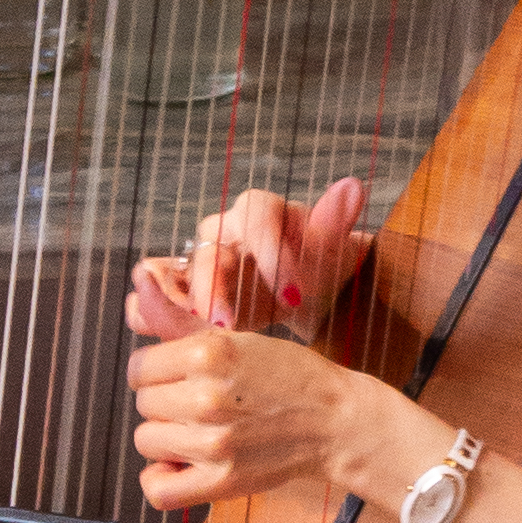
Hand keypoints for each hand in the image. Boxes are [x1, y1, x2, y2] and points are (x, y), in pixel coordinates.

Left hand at [125, 310, 352, 516]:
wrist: (335, 421)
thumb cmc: (289, 377)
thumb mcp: (236, 338)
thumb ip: (178, 318)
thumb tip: (139, 281)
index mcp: (207, 355)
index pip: (140, 367)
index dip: (158, 371)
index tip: (181, 376)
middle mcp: (206, 398)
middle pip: (144, 403)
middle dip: (167, 402)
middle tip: (202, 403)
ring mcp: (213, 442)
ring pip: (146, 441)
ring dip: (168, 437)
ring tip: (200, 430)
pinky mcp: (222, 480)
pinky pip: (160, 490)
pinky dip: (161, 479)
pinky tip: (180, 465)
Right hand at [129, 174, 366, 342]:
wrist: (312, 288)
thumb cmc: (321, 260)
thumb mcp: (333, 244)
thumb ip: (335, 218)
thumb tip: (352, 186)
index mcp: (259, 210)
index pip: (256, 217)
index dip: (271, 252)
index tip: (294, 292)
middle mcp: (225, 231)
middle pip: (209, 250)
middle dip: (214, 286)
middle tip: (227, 321)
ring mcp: (206, 263)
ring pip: (179, 274)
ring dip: (183, 301)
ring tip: (199, 328)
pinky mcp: (197, 293)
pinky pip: (171, 299)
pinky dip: (168, 315)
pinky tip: (180, 336)